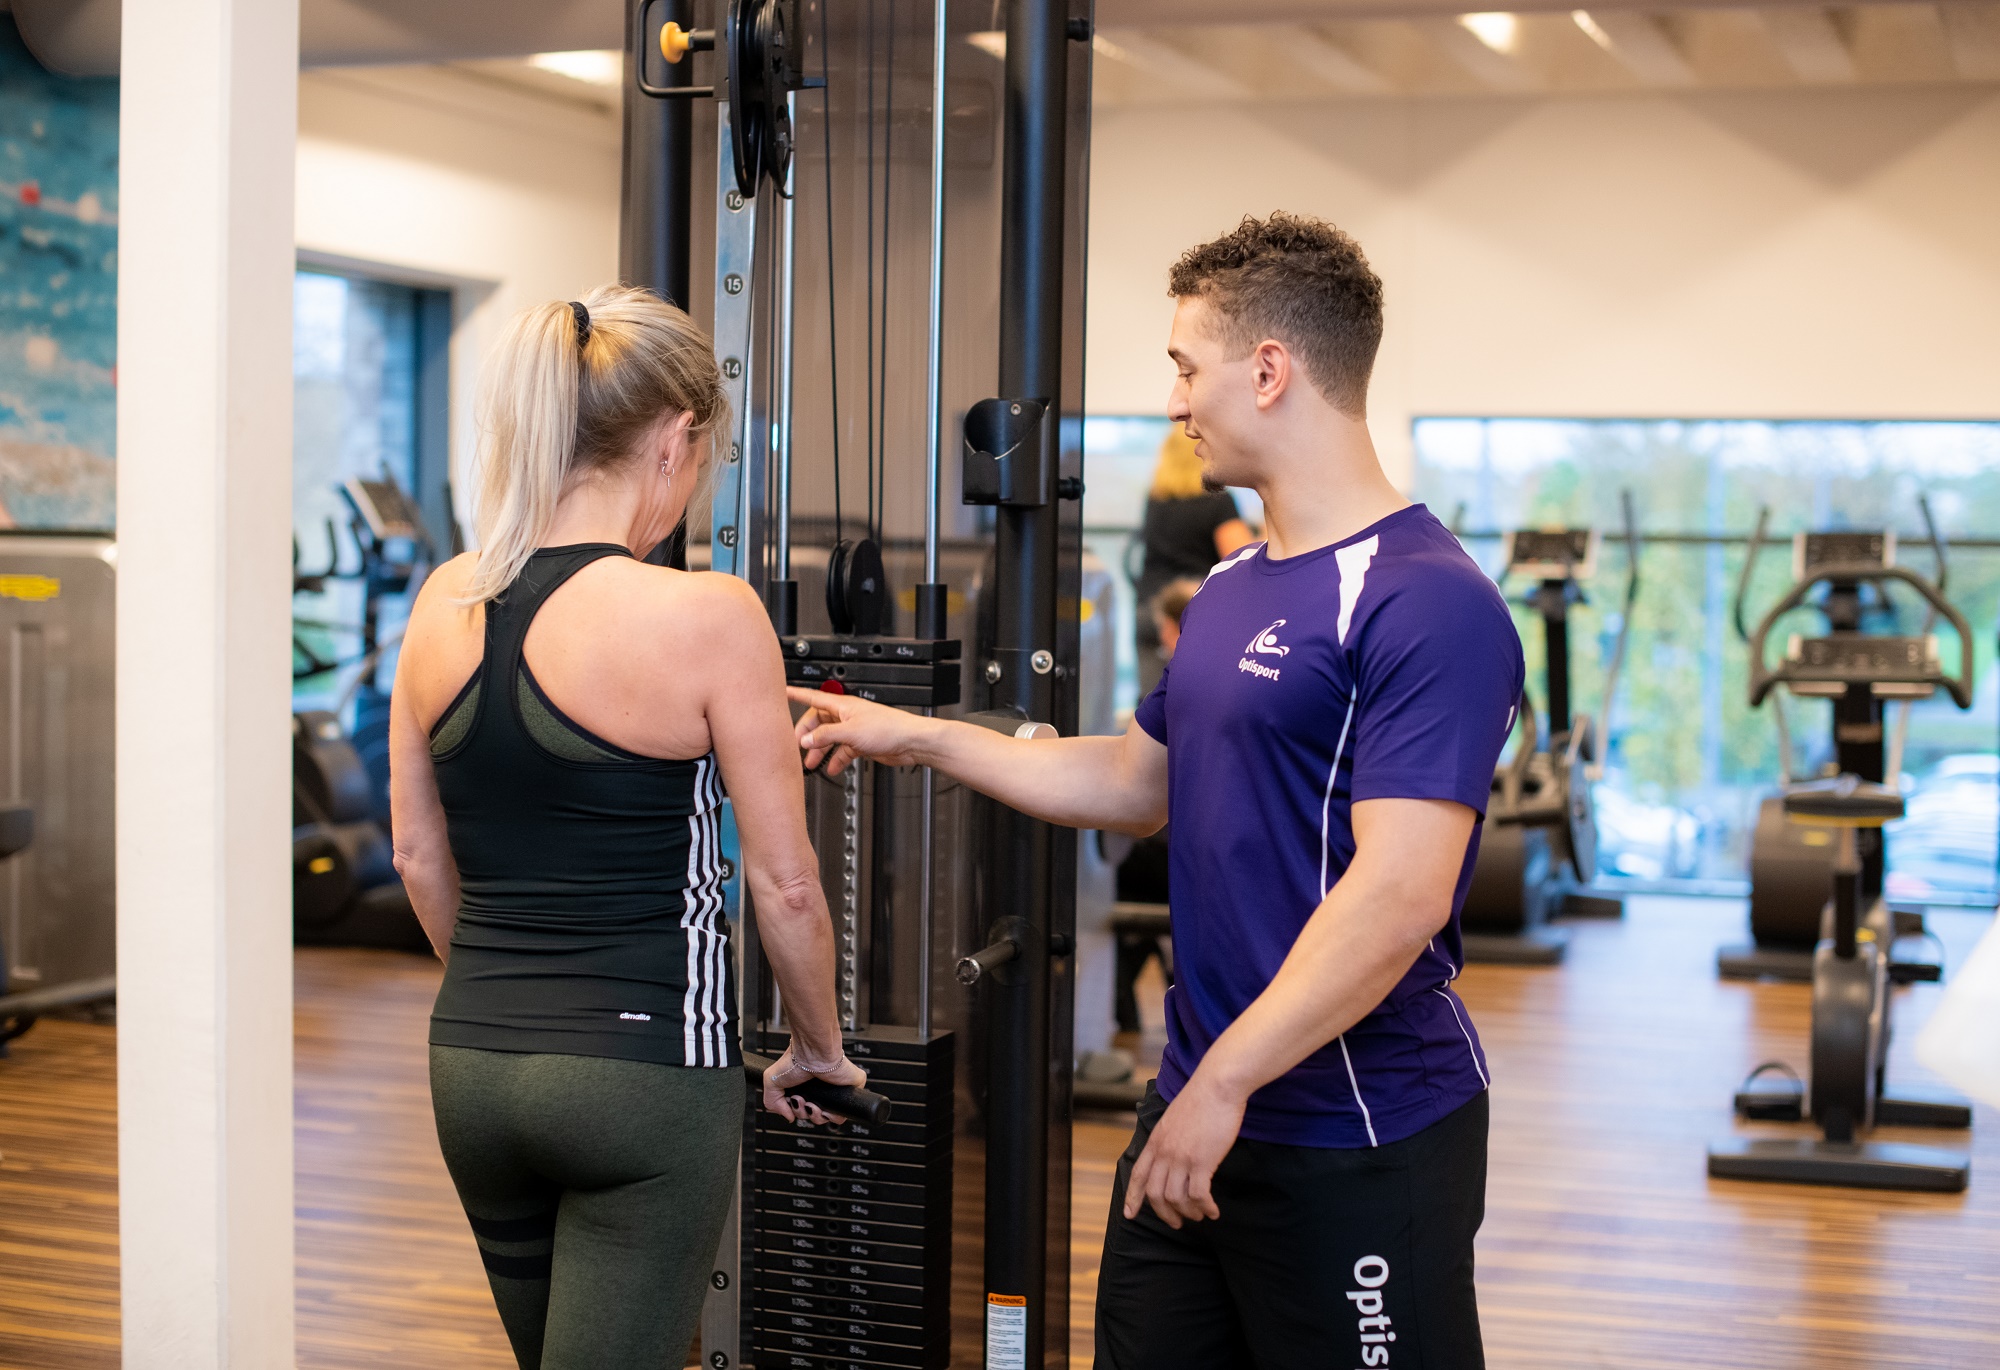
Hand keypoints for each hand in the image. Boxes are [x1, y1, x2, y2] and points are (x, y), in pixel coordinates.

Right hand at [761, 1043, 867, 1125]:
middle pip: (814, 1115)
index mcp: (805, 1085)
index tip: (792, 1103)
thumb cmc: (797, 1057)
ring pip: (827, 1117)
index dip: (796, 1111)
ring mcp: (835, 1090)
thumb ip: (772, 1102)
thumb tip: (787, 1116)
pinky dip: (833, 1116)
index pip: (803, 1108)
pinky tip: (824, 1107)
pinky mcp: (849, 1090)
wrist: (815, 1050)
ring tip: (811, 1104)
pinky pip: (843, 1113)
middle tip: (800, 1100)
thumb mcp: (771, 1080)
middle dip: (804, 1113)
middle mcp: (820, 1088)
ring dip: (816, 1116)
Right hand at [788, 686, 933, 775]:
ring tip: (811, 763)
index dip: (797, 695)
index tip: (782, 693)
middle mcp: (847, 716)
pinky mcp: (862, 743)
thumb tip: (806, 740)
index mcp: (843, 706)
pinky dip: (836, 759)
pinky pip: (842, 751)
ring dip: (819, 751)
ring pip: (829, 739)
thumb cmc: (889, 729)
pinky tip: (832, 768)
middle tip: (797, 748)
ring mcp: (854, 730)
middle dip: (807, 735)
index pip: (813, 697)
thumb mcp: (850, 732)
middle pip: (818, 722)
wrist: (911, 742)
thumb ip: (826, 736)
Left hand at [1123, 1068, 1247, 1228]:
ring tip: (1199, 1215)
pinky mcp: (1202, 1162)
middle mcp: (1164, 1152)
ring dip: (1188, 1212)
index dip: (1133, 1197)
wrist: (1217, 1086)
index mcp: (1156, 1141)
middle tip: (1177, 1223)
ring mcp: (1181, 1158)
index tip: (1131, 1214)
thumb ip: (1169, 1138)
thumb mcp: (1174, 1118)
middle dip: (1165, 1213)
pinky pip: (1198, 1195)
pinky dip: (1205, 1207)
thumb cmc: (1201, 1099)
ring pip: (1176, 1198)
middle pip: (1155, 1194)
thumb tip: (1173, 1156)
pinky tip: (1213, 1211)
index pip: (1138, 1174)